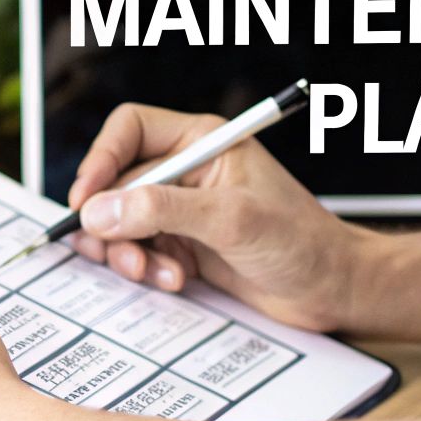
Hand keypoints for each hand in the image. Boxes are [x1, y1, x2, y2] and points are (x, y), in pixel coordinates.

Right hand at [68, 103, 374, 332]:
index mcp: (201, 142)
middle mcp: (187, 171)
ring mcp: (184, 210)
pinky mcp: (185, 246)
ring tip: (152, 273)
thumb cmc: (302, 242)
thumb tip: (101, 211)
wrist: (334, 289)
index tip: (86, 201)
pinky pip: (141, 252)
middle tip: (122, 253)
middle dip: (113, 223)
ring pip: (122, 222)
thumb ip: (163, 210)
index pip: (129, 131)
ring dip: (127, 252)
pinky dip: (146, 270)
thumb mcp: (231, 220)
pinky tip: (174, 281)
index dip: (101, 160)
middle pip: (117, 183)